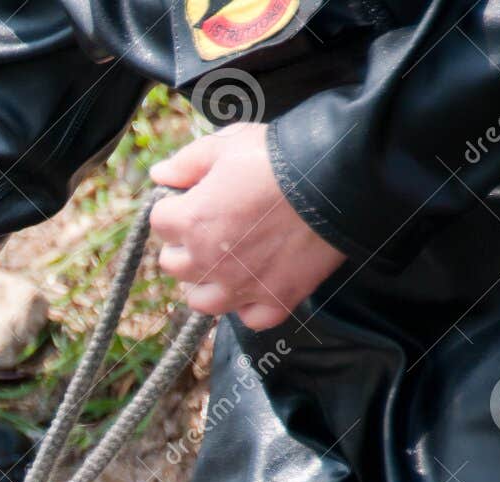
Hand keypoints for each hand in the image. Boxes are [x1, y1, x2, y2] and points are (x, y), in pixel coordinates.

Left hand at [149, 123, 345, 330]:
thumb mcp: (229, 144)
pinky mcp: (276, 300)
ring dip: (206, 282)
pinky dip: (248, 306)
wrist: (339, 178)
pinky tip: (254, 285)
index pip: (160, 222)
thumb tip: (160, 174)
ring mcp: (241, 286)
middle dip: (185, 244)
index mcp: (192, 222)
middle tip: (211, 226)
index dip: (176, 207)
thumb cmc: (280, 157)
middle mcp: (209, 261)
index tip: (193, 198)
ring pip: (201, 300)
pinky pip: (249, 319)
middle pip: (173, 264)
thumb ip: (187, 162)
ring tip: (224, 261)